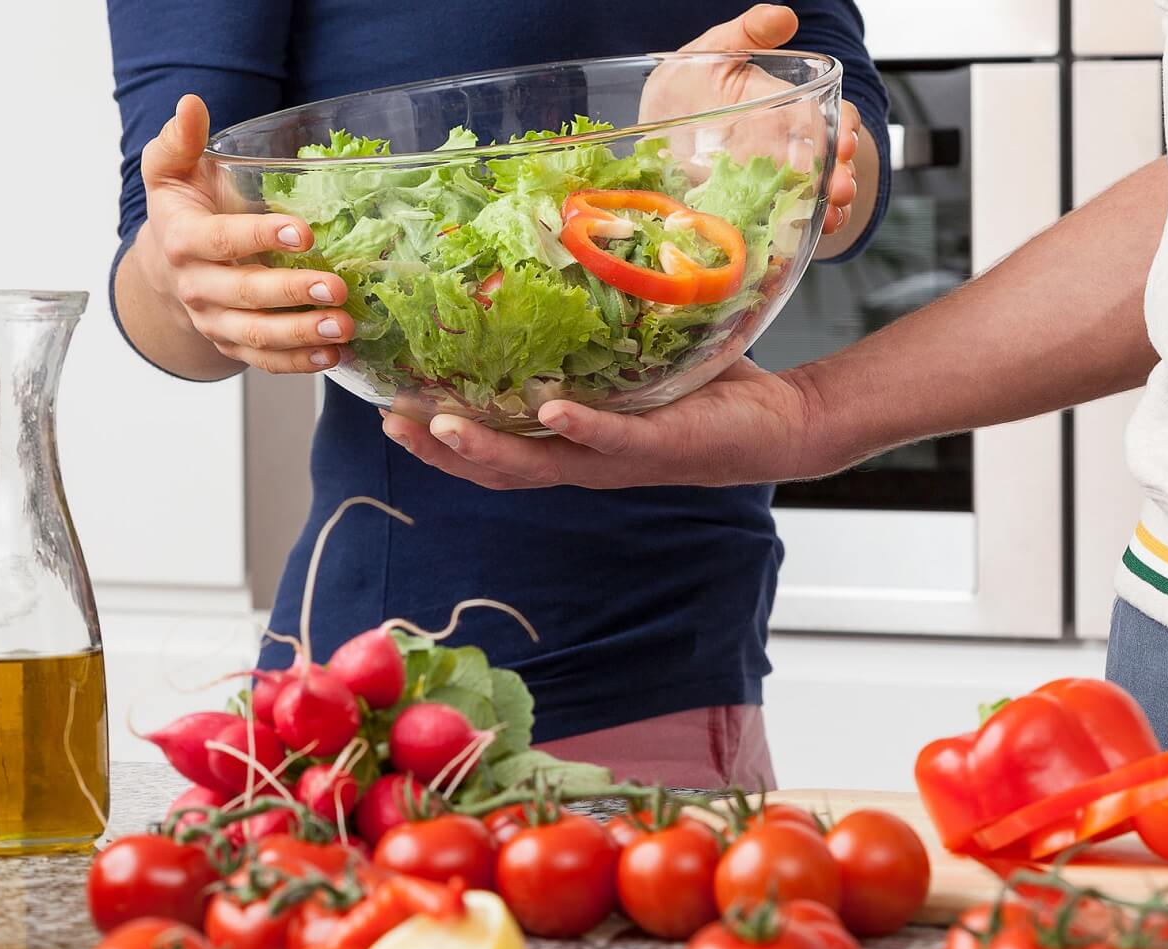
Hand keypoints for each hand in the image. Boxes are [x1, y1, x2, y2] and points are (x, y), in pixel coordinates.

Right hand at [131, 95, 353, 374]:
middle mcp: (198, 286)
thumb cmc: (183, 211)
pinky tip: (334, 355)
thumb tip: (192, 105)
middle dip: (293, 294)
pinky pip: (265, 361)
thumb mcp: (172, 171)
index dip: (261, 237)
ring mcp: (215, 321)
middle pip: (246, 295)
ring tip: (344, 327)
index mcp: (184, 240)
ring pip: (258, 335)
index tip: (303, 233)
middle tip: (337, 287)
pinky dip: (299, 363)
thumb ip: (182, 141)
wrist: (164, 269)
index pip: (222, 241)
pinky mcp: (233, 345)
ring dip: (303, 334)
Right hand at [381, 359, 834, 489]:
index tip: (387, 409)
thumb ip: (594, 330)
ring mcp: (620, 458)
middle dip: (442, 452)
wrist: (780, 423)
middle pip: (498, 471)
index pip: (491, 450)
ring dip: (489, 449)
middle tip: (393, 422)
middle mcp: (587, 461)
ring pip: (540, 465)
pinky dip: (578, 427)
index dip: (437, 441)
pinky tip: (550, 410)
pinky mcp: (660, 444)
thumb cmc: (704, 389)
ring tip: (443, 424)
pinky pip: (611, 439)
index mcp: (573, 444)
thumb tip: (554, 258)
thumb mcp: (635, 358)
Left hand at [646, 4, 863, 236]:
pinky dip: (793, 236)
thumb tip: (783, 17)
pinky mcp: (747, 211)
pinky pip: (777, 228)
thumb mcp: (715, 51)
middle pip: (830, 166)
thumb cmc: (689, 83)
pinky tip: (799, 240)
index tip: (844, 139)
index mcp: (788, 112)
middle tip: (841, 188)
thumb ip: (748, 32)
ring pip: (812, 200)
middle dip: (842, 177)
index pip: (833, 120)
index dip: (846, 129)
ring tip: (828, 218)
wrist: (652, 124)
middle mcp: (786, 151)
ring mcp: (768, 184)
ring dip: (827, 211)